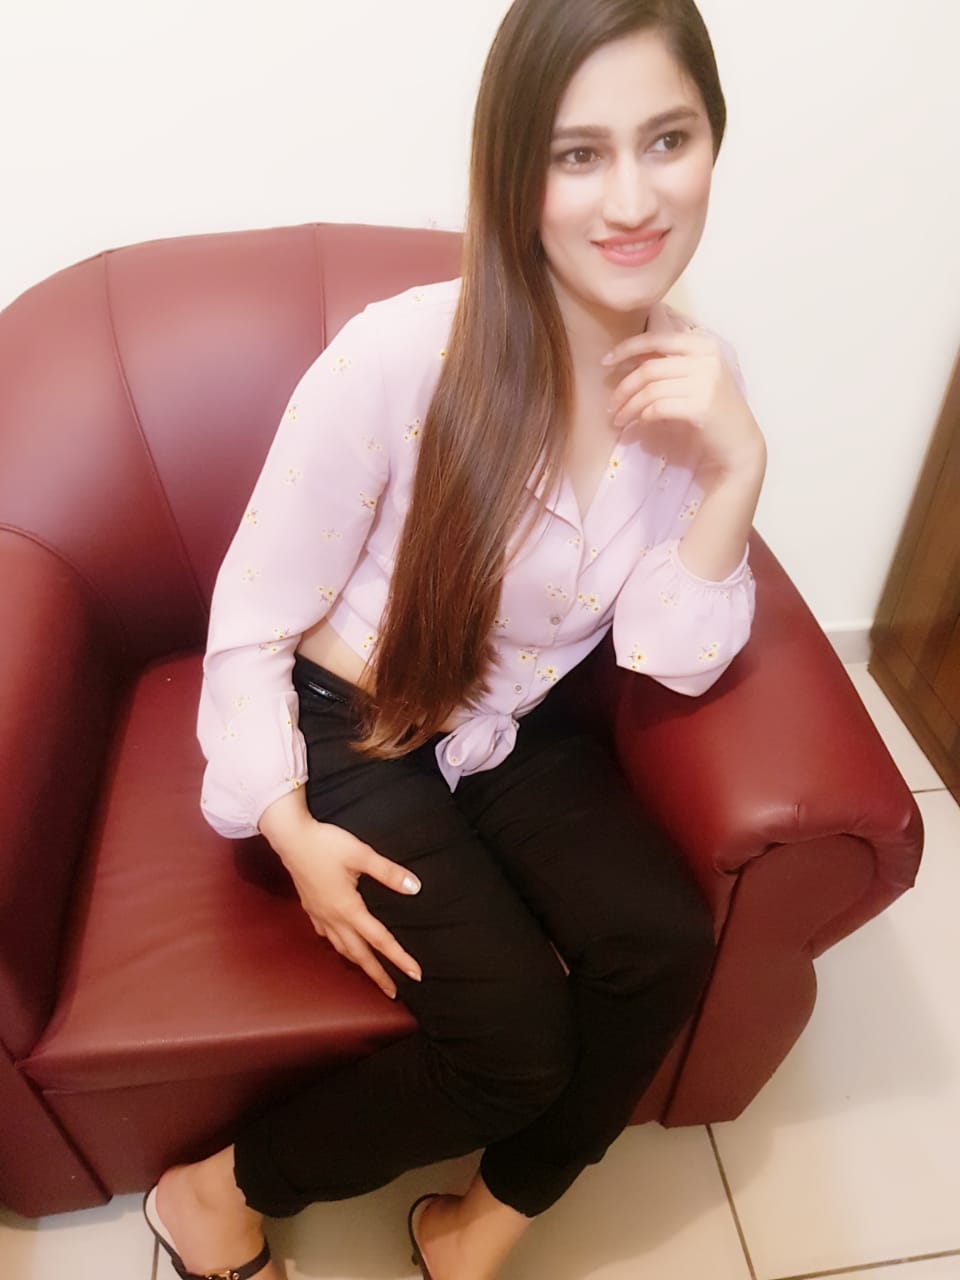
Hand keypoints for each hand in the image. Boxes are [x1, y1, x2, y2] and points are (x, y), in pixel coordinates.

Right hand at [260, 798, 422, 998]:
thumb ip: (388, 873)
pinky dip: (339, 946)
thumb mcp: (361, 854)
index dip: (399, 959)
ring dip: (359, 963)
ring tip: (372, 973)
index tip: (415, 975)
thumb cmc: (325, 844)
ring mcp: (319, 915)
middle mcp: (333, 918)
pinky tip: (342, 944)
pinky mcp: (311, 908)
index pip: (380, 940)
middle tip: (393, 992)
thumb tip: (415, 888)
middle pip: (359, 954)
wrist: (291, 838)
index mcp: (348, 908)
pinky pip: (327, 936)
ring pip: (342, 948)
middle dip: (377, 975)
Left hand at [603, 331, 764, 478]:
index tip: (605, 361)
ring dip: (628, 406)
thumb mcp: (696, 377)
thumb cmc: (713, 410)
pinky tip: (640, 422)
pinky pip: (658, 408)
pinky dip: (643, 415)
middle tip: (610, 406)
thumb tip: (632, 354)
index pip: (657, 339)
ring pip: (650, 390)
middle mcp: (707, 359)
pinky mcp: (701, 406)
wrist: (739, 442)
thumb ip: (670, 363)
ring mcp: (706, 382)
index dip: (626, 348)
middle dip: (623, 388)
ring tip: (619, 419)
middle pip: (649, 369)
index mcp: (704, 345)